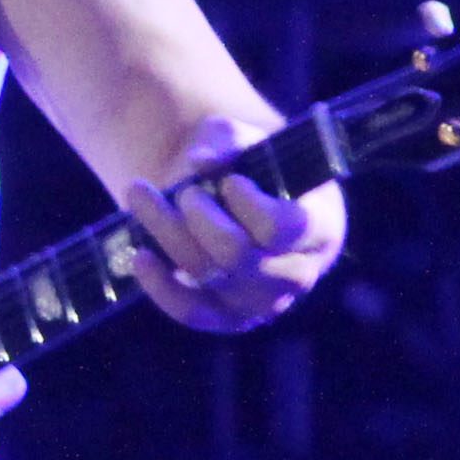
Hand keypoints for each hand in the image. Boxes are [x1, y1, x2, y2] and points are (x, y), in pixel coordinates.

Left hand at [128, 115, 344, 334]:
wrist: (233, 196)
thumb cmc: (251, 165)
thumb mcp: (249, 141)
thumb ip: (231, 143)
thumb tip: (202, 160)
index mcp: (319, 228)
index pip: (286, 228)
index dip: (251, 206)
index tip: (229, 181)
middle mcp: (297, 274)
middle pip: (239, 256)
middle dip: (200, 218)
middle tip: (184, 190)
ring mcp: (262, 302)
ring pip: (207, 277)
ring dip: (166, 233)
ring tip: (140, 194)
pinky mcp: (226, 318)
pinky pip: (191, 311)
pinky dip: (161, 286)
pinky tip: (140, 255)